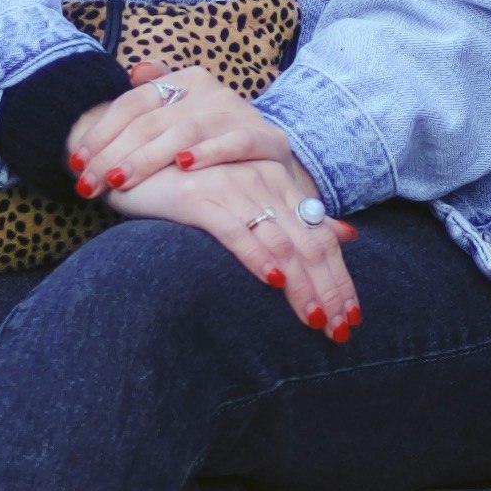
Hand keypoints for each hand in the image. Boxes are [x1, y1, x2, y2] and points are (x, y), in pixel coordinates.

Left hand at [72, 63, 307, 195]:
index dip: (102, 132)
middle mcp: (212, 91)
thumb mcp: (182, 117)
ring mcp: (239, 114)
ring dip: (149, 157)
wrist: (272, 165)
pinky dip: (209, 153)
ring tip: (120, 178)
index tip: (77, 162)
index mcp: (186, 81)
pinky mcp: (267, 139)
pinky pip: (235, 143)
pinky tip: (183, 165)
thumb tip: (137, 71)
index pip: (134, 103)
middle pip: (152, 121)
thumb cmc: (214, 146)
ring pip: (185, 132)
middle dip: (114, 154)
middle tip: (89, 182)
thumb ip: (155, 96)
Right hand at [110, 151, 359, 335]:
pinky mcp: (201, 196)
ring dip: (301, 286)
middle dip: (328, 291)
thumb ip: (296, 218)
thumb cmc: (197, 186)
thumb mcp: (251, 199)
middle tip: (339, 330)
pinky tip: (273, 282)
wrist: (139, 159)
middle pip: (310, 245)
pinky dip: (257, 257)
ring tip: (315, 319)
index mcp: (281, 184)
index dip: (340, 280)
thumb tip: (347, 236)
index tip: (351, 318)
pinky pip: (237, 231)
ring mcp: (235, 187)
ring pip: (281, 244)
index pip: (322, 239)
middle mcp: (266, 182)